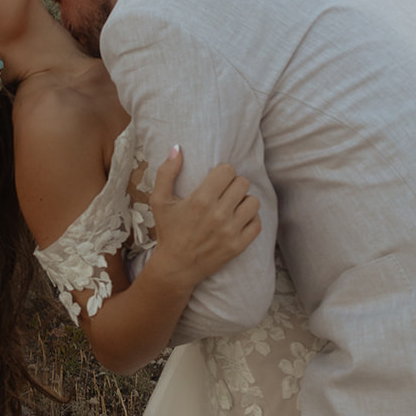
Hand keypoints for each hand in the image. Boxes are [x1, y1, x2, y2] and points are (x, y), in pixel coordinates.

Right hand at [149, 151, 260, 287]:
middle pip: (242, 183)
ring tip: (233, 205)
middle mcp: (218, 215)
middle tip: (224, 193)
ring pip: (253, 202)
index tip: (215, 180)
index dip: (222, 173)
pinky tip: (238, 220)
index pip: (228, 171)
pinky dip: (250, 219)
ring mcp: (230, 232)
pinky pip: (257, 223)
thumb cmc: (168, 231)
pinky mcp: (238, 246)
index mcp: (200, 200)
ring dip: (243, 201)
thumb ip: (166, 172)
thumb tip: (177, 148)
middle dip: (233, 185)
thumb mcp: (159, 201)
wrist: (176, 267)